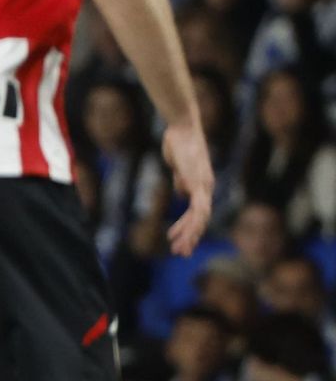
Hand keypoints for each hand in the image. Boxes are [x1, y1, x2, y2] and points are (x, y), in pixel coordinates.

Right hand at [162, 123, 214, 256]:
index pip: (198, 212)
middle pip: (201, 219)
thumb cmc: (179, 143)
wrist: (182, 128)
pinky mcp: (198, 183)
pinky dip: (191, 223)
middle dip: (191, 237)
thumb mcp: (179, 167)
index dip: (187, 227)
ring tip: (180, 250)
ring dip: (190, 235)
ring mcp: (204, 185)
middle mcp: (206, 187)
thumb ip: (182, 181)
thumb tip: (182, 195)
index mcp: (202, 185)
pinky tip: (182, 234)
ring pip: (200, 218)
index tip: (174, 238)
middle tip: (181, 253)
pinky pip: (197, 208)